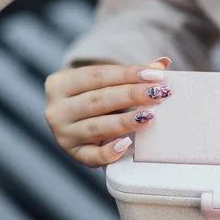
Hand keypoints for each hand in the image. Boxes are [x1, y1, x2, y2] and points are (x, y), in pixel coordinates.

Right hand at [44, 57, 171, 167]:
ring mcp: (63, 135)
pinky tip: (127, 144)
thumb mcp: (106, 82)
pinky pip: (92, 156)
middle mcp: (57, 110)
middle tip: (158, 94)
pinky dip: (109, 152)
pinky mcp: (74, 155)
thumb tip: (163, 63)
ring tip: (150, 116)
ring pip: (96, 127)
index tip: (155, 74)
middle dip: (131, 96)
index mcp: (60, 83)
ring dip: (125, 121)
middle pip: (98, 100)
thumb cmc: (94, 97)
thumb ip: (132, 75)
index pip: (97, 75)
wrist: (75, 122)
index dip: (127, 74)